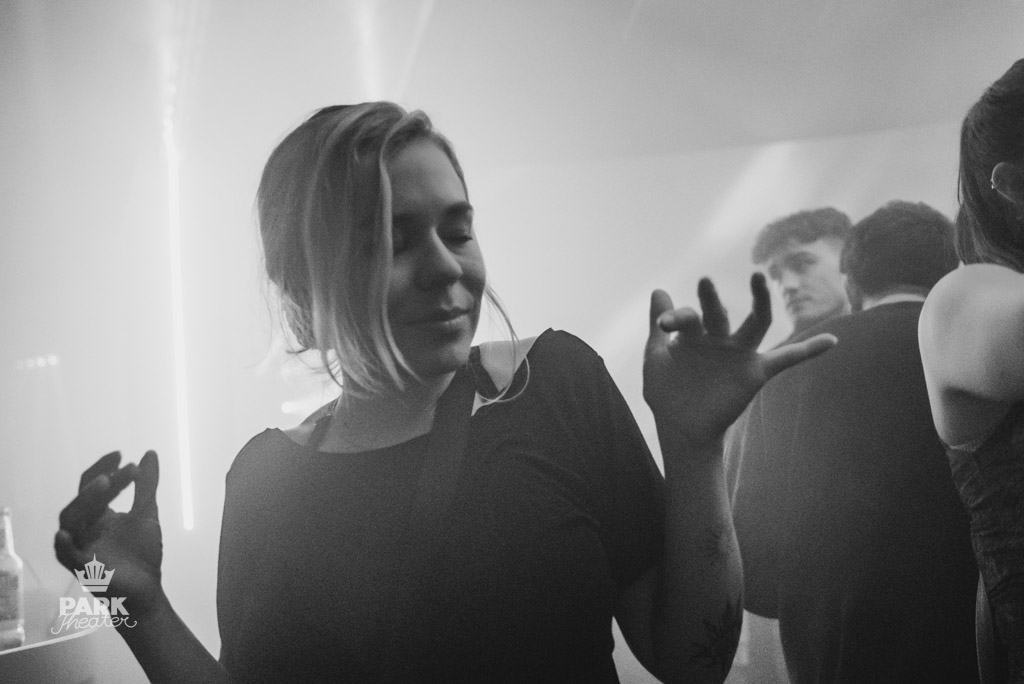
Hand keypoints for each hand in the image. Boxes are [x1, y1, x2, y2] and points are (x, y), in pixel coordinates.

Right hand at [55, 450, 163, 619]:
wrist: (148, 589)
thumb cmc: (142, 553)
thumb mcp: (147, 513)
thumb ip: (147, 485)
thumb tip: (149, 453)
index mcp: (97, 515)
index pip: (92, 485)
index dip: (104, 469)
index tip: (122, 455)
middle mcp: (84, 528)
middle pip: (82, 500)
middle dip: (100, 482)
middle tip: (123, 470)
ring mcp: (81, 547)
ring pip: (71, 520)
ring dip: (86, 500)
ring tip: (105, 483)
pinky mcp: (83, 569)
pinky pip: (65, 556)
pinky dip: (63, 545)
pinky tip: (64, 534)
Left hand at [643, 274, 835, 447]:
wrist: (680, 428)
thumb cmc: (665, 392)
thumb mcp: (655, 357)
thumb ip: (659, 323)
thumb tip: (658, 288)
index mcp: (694, 335)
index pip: (688, 317)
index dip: (675, 318)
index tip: (663, 324)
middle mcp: (719, 339)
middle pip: (719, 313)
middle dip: (711, 298)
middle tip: (705, 282)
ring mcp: (738, 354)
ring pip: (756, 323)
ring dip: (759, 300)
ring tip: (757, 276)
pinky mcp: (755, 373)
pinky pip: (787, 359)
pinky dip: (810, 351)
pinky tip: (832, 340)